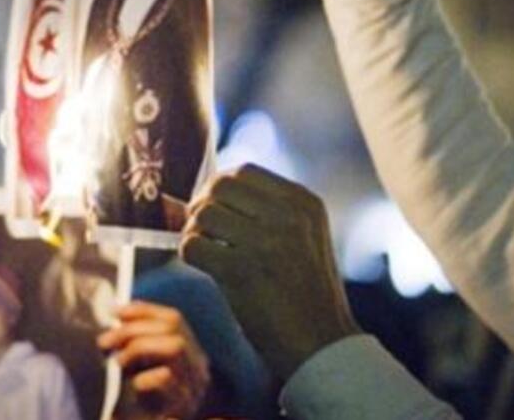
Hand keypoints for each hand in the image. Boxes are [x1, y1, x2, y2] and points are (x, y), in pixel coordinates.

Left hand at [99, 302, 209, 419]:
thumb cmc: (143, 410)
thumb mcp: (142, 373)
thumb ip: (136, 346)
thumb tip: (117, 313)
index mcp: (190, 356)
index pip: (174, 318)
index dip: (144, 310)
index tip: (115, 312)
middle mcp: (198, 370)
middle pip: (173, 329)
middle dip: (134, 329)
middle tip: (105, 342)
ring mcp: (194, 388)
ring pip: (174, 346)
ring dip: (139, 346)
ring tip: (118, 362)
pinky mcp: (182, 408)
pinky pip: (166, 378)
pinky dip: (144, 375)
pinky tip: (133, 385)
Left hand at [181, 164, 359, 380]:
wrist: (323, 342)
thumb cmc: (307, 292)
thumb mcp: (304, 237)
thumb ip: (266, 211)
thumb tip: (206, 193)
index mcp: (304, 203)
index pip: (244, 172)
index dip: (220, 187)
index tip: (214, 206)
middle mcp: (287, 216)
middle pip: (220, 187)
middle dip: (203, 205)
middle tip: (203, 229)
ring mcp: (265, 242)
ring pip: (204, 214)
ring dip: (196, 231)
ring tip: (207, 251)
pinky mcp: (242, 271)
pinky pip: (193, 245)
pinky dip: (191, 254)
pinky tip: (206, 267)